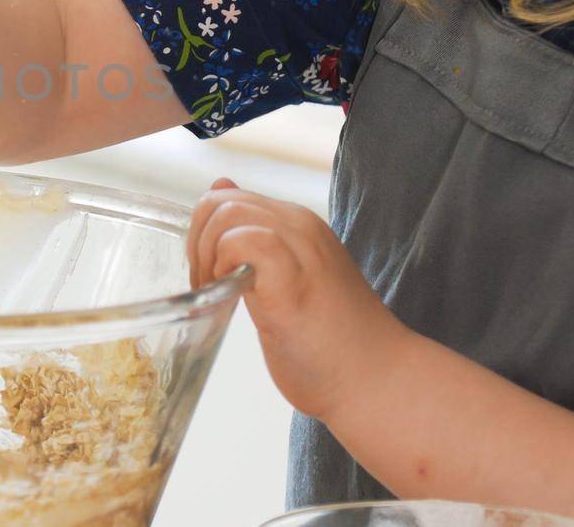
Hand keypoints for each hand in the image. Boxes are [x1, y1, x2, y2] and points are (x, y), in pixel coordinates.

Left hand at [189, 177, 409, 420]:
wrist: (376, 381)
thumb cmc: (329, 344)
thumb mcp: (284, 280)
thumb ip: (255, 244)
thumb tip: (220, 192)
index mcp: (297, 226)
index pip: (231, 198)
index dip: (204, 234)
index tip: (208, 276)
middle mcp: (299, 227)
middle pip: (221, 202)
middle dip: (196, 242)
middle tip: (205, 286)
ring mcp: (298, 248)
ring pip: (227, 213)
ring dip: (205, 254)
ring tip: (216, 293)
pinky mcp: (291, 277)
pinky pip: (242, 241)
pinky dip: (221, 264)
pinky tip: (231, 295)